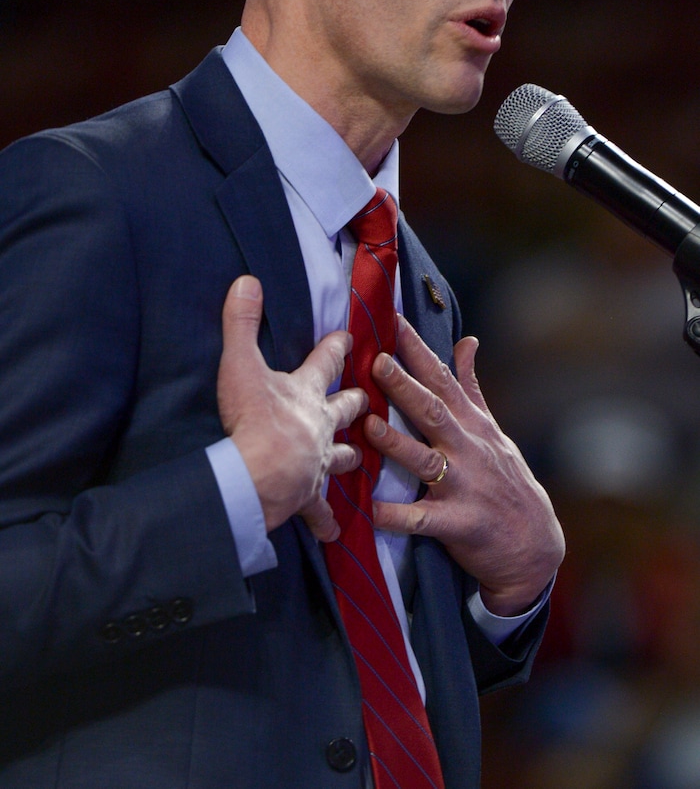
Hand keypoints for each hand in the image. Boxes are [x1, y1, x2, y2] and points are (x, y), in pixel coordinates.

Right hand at [217, 276, 366, 541]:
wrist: (262, 474)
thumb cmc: (254, 418)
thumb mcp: (242, 363)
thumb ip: (242, 323)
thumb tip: (247, 282)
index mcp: (307, 393)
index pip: (326, 362)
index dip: (337, 348)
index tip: (351, 338)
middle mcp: (320, 427)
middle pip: (344, 411)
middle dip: (356, 403)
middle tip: (367, 399)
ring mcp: (316, 463)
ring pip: (340, 459)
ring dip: (348, 458)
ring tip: (358, 461)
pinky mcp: (307, 496)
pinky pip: (320, 511)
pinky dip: (325, 520)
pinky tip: (333, 532)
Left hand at [365, 315, 564, 615]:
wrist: (534, 544)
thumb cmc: (506, 480)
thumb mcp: (492, 430)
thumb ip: (471, 387)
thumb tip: (466, 340)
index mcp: (471, 424)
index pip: (442, 378)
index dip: (417, 349)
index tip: (393, 321)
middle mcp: (467, 449)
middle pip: (432, 411)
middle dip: (405, 385)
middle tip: (376, 360)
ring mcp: (462, 486)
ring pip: (424, 461)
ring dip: (396, 443)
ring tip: (369, 426)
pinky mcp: (457, 523)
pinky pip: (422, 520)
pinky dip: (396, 515)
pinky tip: (371, 510)